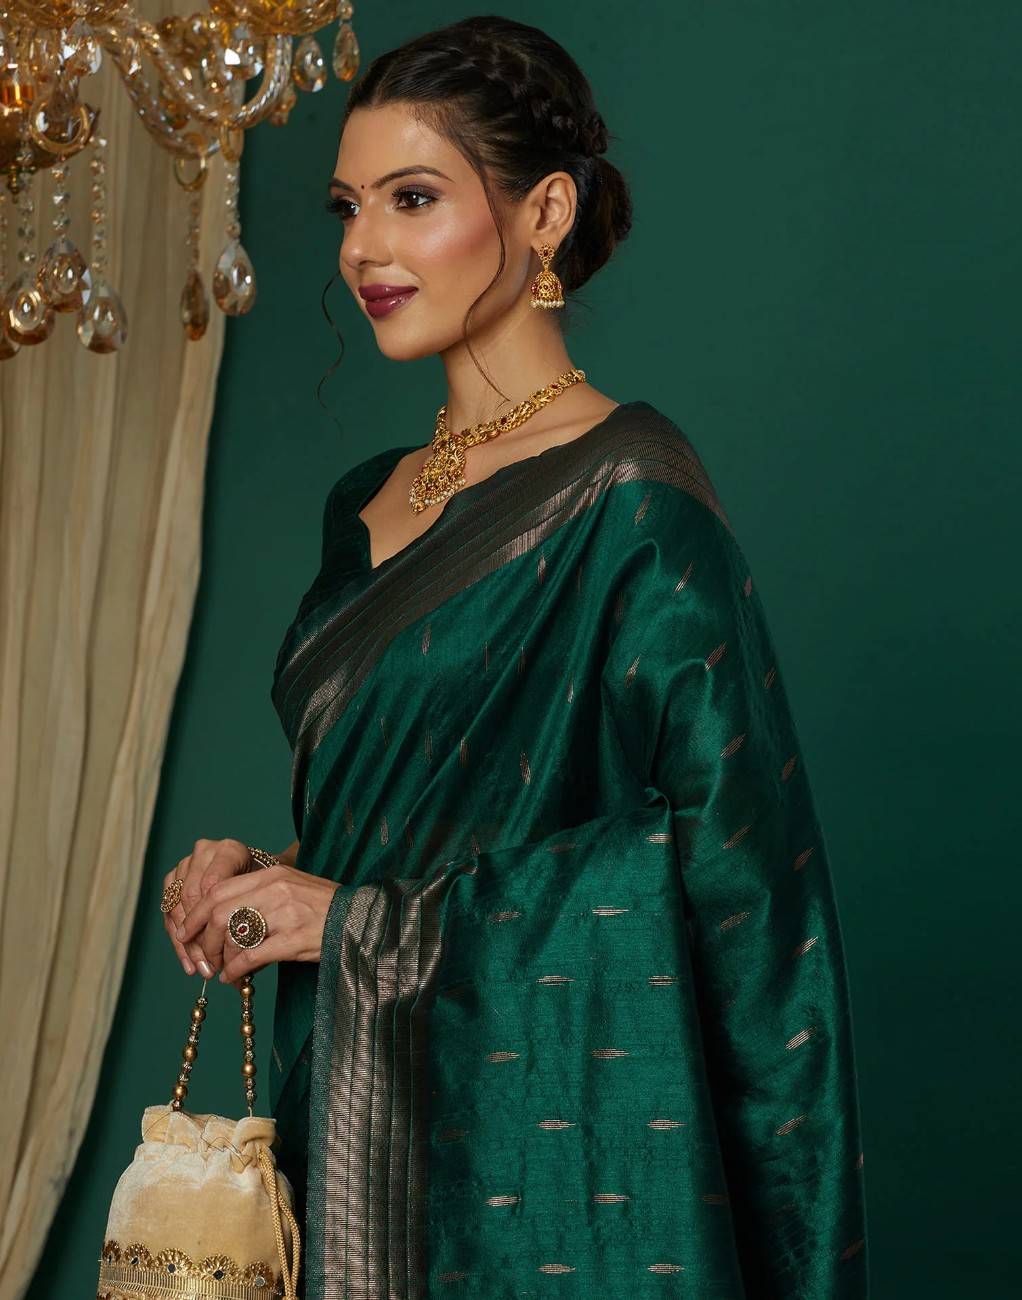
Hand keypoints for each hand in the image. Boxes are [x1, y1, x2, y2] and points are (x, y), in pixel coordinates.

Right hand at [161, 838, 252, 976]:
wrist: (255, 873)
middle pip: (192, 898)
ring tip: (201, 969)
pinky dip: (179, 940)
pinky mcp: (172, 878)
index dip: (213, 923)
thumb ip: (251, 921)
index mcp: (229, 850)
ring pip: (177, 907)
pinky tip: (189, 962)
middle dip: (200, 937)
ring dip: (188, 944)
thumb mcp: (264, 900)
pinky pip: (169, 912)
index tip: (220, 951)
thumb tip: (239, 967)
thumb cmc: (264, 890)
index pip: (212, 888)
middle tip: (212, 966)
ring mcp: (186, 863)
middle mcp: (204, 852)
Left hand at [176, 864, 340, 985]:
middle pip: (219, 911)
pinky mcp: (293, 939)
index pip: (219, 889)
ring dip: (221, 958)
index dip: (196, 912)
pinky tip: (234, 978)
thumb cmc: (325, 907)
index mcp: (272, 873)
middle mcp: (276, 889)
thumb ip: (258, 895)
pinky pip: (251, 957)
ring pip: (232, 935)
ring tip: (222, 970)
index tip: (186, 930)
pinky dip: (235, 971)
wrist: (361, 919)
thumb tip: (222, 919)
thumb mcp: (291, 888)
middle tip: (205, 957)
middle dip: (204, 938)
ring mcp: (285, 914)